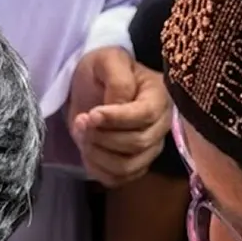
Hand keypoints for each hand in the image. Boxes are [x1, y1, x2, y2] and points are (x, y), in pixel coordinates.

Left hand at [67, 48, 171, 188]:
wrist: (92, 85)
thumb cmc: (102, 70)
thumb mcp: (108, 60)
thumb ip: (118, 81)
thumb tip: (119, 106)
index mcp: (159, 97)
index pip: (145, 116)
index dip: (116, 119)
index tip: (91, 114)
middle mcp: (160, 126)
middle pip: (137, 144)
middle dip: (102, 136)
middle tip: (81, 121)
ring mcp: (149, 149)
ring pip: (127, 167)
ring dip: (97, 154)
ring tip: (82, 134)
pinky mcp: (134, 166)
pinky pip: (117, 180)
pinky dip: (97, 169)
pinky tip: (87, 149)